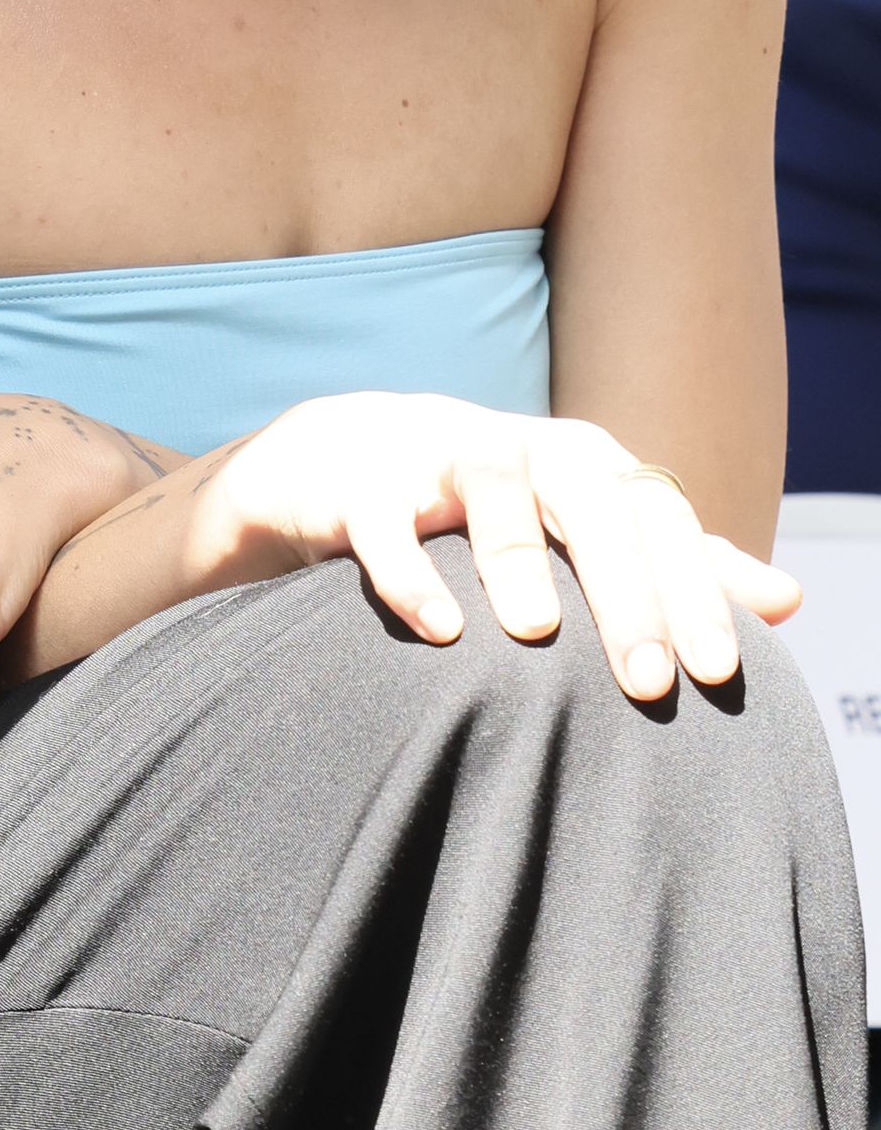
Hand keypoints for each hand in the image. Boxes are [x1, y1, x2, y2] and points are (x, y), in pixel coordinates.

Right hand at [180, 393, 798, 702]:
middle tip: (650, 681)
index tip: (717, 677)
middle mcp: (522, 448)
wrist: (341, 461)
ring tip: (537, 636)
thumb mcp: (581, 531)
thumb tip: (787, 600)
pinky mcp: (360, 482)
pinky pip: (383, 521)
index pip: (658, 516)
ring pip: (491, 487)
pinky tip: (439, 629)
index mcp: (584, 465)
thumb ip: (677, 566)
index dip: (694, 590)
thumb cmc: (485, 510)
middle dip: (624, 588)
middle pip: (589, 497)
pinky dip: (410, 571)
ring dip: (518, 557)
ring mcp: (436, 454)